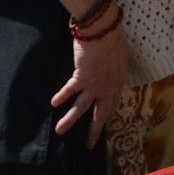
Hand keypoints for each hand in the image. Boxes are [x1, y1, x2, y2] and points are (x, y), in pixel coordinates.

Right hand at [54, 18, 129, 148]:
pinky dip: (61, 97)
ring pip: (81, 107)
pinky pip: (70, 90)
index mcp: (119, 81)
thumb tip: (107, 68)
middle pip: (101, 114)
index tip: (103, 124)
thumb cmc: (114, 37)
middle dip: (93, 130)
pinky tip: (53, 104)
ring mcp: (96, 84)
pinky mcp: (82, 77)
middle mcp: (109, 87)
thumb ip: (113, 66)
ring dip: (70, 120)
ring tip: (60, 131)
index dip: (107, 115)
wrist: (105, 30)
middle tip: (88, 145)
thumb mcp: (120, 55)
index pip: (113, 103)